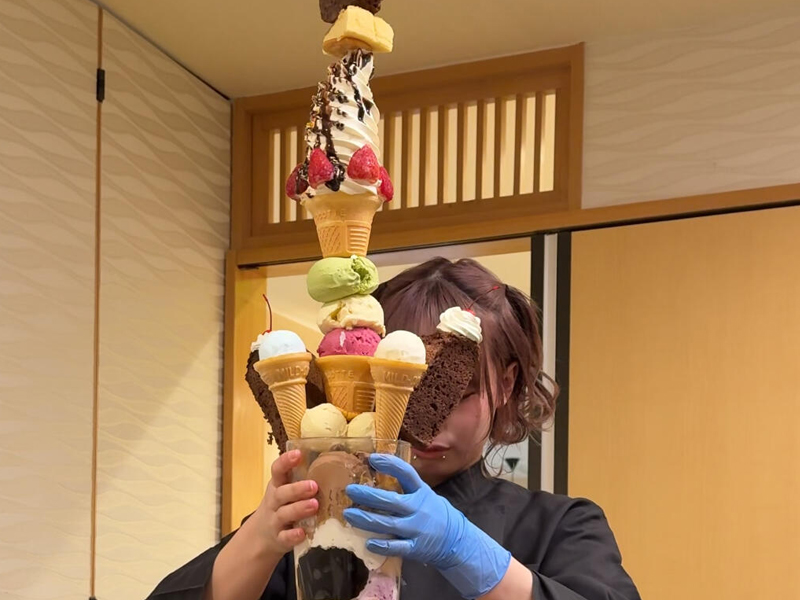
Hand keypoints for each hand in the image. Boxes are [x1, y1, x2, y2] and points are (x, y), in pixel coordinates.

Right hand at [251, 449, 318, 558]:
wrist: (261, 536)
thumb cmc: (281, 506)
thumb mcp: (285, 490)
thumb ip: (301, 479)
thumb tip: (333, 462)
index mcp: (277, 486)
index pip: (277, 470)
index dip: (286, 461)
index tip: (298, 454)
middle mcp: (274, 502)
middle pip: (281, 493)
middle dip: (297, 489)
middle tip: (314, 486)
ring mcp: (275, 521)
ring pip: (284, 514)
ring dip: (299, 509)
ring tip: (314, 505)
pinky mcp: (279, 539)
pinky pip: (284, 537)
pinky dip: (293, 536)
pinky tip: (302, 533)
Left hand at [344, 454, 510, 598]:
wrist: (455, 540)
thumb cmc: (433, 512)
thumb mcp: (424, 494)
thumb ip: (405, 487)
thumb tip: (376, 472)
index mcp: (421, 491)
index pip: (406, 474)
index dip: (390, 465)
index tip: (372, 458)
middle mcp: (418, 509)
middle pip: (391, 501)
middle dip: (368, 495)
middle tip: (350, 490)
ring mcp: (416, 529)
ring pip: (388, 524)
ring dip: (366, 519)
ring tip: (349, 515)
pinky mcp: (415, 547)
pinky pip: (396, 547)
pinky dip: (382, 545)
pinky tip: (368, 542)